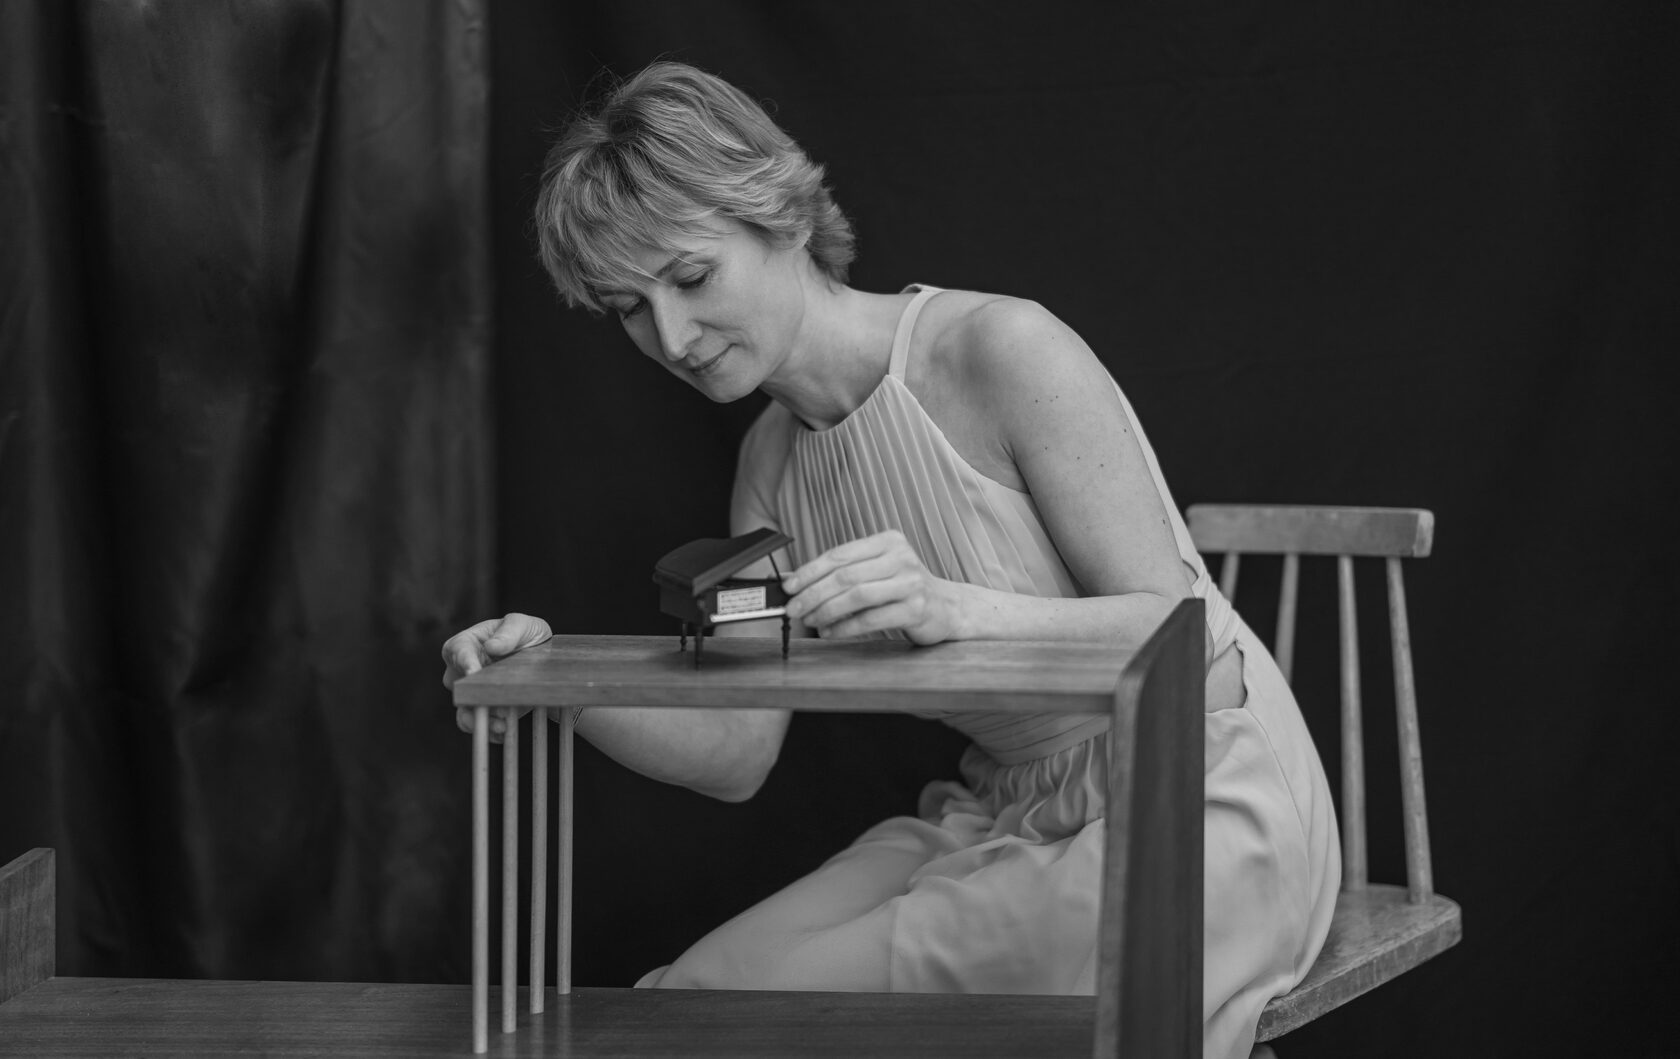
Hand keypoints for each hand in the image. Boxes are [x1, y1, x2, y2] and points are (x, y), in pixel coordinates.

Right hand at [443, 613, 552, 739]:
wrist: (541, 660)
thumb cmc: (526, 636)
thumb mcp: (523, 626)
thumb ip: (509, 632)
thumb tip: (490, 647)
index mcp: (465, 644)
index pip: (456, 651)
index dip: (464, 662)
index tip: (473, 673)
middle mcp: (462, 671)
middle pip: (458, 687)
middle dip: (474, 696)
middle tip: (495, 700)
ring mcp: (472, 693)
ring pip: (464, 712)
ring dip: (481, 720)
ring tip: (502, 725)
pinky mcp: (484, 710)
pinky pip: (479, 727)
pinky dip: (490, 732)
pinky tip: (505, 732)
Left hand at [781, 530, 962, 644]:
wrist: (946, 607)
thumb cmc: (903, 588)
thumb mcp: (876, 571)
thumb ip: (842, 573)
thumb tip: (796, 582)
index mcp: (888, 541)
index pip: (840, 554)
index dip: (810, 571)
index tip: (789, 586)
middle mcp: (901, 557)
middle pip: (845, 576)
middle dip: (813, 594)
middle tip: (793, 608)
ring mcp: (911, 582)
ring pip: (857, 596)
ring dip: (826, 611)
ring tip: (810, 620)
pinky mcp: (916, 609)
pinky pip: (871, 619)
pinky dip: (845, 627)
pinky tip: (830, 632)